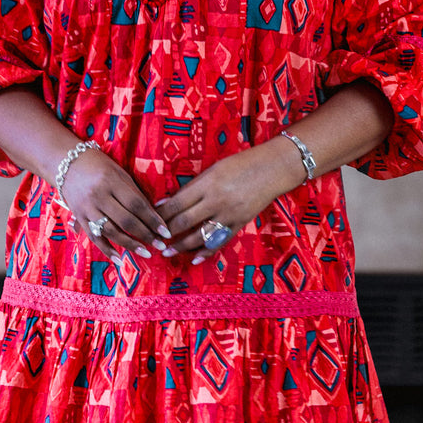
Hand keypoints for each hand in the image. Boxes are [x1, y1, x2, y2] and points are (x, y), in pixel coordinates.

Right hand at [57, 148, 171, 261]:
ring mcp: (87, 208)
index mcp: (111, 181)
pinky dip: (107, 250)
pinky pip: (94, 237)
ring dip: (130, 245)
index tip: (165, 231)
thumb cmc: (99, 165)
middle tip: (160, 245)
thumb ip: (134, 192)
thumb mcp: (119, 172)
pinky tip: (119, 259)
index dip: (152, 219)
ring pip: (111, 231)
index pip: (136, 204)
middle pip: (126, 220)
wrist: (66, 163)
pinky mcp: (79, 217)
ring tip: (146, 253)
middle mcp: (99, 196)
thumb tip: (153, 214)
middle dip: (146, 235)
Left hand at [157, 139, 301, 262]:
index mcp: (207, 184)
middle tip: (153, 240)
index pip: (177, 203)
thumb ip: (193, 186)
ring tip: (167, 252)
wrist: (272, 169)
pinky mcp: (239, 224)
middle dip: (167, 232)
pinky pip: (219, 241)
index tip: (150, 220)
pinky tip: (194, 258)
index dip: (161, 214)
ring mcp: (228, 215)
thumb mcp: (214, 169)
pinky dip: (206, 252)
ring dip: (181, 246)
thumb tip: (169, 201)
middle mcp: (216, 201)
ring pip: (199, 235)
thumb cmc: (241, 164)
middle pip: (185, 221)